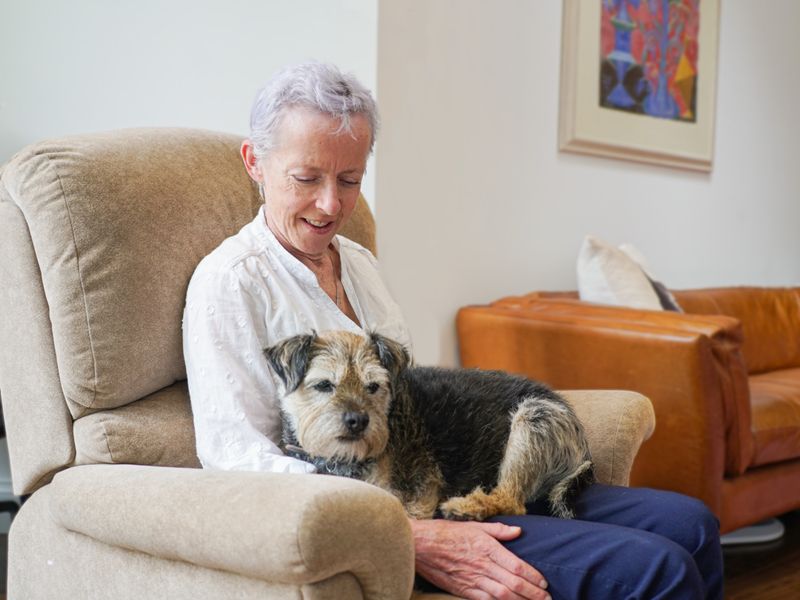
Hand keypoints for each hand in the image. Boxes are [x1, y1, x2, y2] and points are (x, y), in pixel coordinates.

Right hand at [410, 518, 549, 599]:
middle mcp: (482, 565)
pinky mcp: (463, 590)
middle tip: (547, 599)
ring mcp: (473, 580)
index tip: (544, 582)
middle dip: (533, 593)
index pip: (516, 565)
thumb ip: (498, 530)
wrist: (420, 545)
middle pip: (513, 583)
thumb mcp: (474, 526)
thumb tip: (518, 532)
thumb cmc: (446, 533)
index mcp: (487, 547)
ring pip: (503, 595)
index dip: (533, 575)